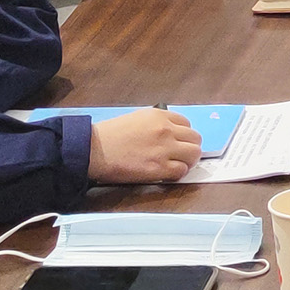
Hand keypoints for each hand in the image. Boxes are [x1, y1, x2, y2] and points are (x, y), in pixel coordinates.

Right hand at [87, 108, 203, 183]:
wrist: (94, 149)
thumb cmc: (109, 135)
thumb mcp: (136, 118)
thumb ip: (156, 123)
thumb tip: (168, 132)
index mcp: (159, 115)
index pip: (187, 123)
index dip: (183, 135)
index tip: (178, 142)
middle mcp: (166, 130)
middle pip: (195, 138)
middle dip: (190, 147)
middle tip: (181, 155)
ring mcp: (164, 149)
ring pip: (194, 154)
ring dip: (188, 161)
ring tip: (177, 165)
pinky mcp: (159, 168)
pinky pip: (182, 171)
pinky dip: (178, 173)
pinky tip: (169, 173)